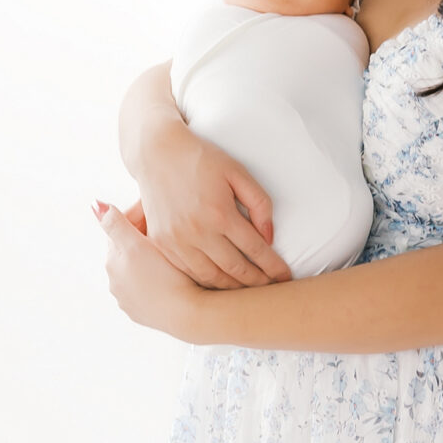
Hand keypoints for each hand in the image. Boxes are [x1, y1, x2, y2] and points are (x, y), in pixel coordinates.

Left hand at [96, 202, 208, 338]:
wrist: (187, 314)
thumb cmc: (164, 276)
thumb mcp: (136, 244)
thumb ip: (115, 223)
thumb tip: (96, 206)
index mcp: (112, 263)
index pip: (122, 231)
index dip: (140, 218)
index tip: (159, 213)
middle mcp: (115, 284)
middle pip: (130, 252)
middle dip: (144, 240)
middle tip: (170, 231)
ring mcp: (130, 302)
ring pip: (141, 271)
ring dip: (152, 261)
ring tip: (175, 255)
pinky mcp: (145, 314)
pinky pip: (151, 290)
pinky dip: (159, 281)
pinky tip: (174, 277)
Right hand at [135, 119, 289, 288]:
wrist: (157, 153)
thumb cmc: (201, 159)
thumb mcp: (237, 172)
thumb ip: (259, 203)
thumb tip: (269, 237)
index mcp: (220, 214)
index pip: (255, 250)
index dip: (273, 267)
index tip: (285, 277)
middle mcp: (198, 232)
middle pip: (235, 270)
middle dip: (257, 283)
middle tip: (272, 289)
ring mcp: (176, 241)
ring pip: (211, 277)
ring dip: (232, 288)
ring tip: (249, 290)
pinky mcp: (161, 243)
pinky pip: (188, 272)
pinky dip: (207, 281)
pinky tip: (220, 282)